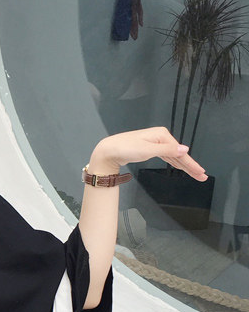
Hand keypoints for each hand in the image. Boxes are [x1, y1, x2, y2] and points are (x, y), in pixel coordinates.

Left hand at [88, 127, 207, 181]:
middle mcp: (160, 138)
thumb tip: (184, 150)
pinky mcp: (149, 149)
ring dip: (183, 165)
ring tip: (194, 174)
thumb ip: (167, 151)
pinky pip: (166, 157)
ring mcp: (154, 143)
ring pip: (173, 156)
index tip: (201, 172)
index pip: (180, 152)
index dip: (191, 163)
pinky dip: (173, 162)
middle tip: (201, 176)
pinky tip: (179, 166)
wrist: (109, 150)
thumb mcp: (147, 150)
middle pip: (179, 154)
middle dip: (190, 166)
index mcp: (162, 135)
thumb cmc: (125, 148)